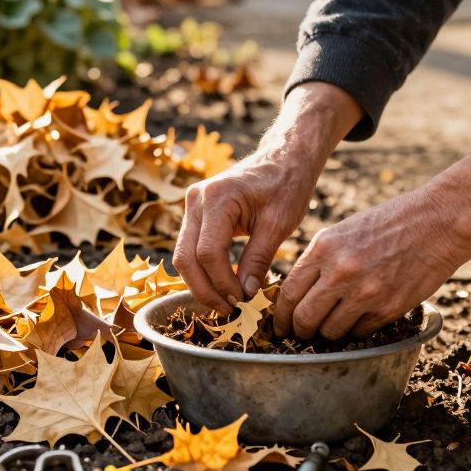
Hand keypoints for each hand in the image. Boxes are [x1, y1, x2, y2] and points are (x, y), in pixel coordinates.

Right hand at [173, 83, 363, 312]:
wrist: (284, 159)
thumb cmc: (286, 185)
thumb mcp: (278, 225)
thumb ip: (257, 260)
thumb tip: (244, 295)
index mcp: (217, 197)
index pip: (208, 253)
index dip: (222, 283)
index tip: (243, 301)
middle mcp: (196, 199)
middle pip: (185, 257)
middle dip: (205, 289)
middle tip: (229, 311)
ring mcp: (192, 204)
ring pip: (183, 255)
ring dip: (201, 283)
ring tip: (226, 303)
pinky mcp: (196, 212)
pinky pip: (190, 247)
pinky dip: (203, 270)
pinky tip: (222, 286)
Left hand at [273, 150, 470, 338]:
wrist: (437, 222)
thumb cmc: (389, 224)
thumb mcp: (343, 233)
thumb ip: (319, 262)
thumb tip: (296, 294)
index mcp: (323, 248)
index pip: (288, 292)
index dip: (280, 315)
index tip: (280, 325)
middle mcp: (340, 271)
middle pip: (304, 318)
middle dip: (298, 332)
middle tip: (300, 335)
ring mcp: (365, 292)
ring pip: (331, 331)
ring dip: (328, 335)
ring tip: (330, 330)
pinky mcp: (389, 307)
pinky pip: (360, 332)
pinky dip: (355, 332)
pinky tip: (358, 322)